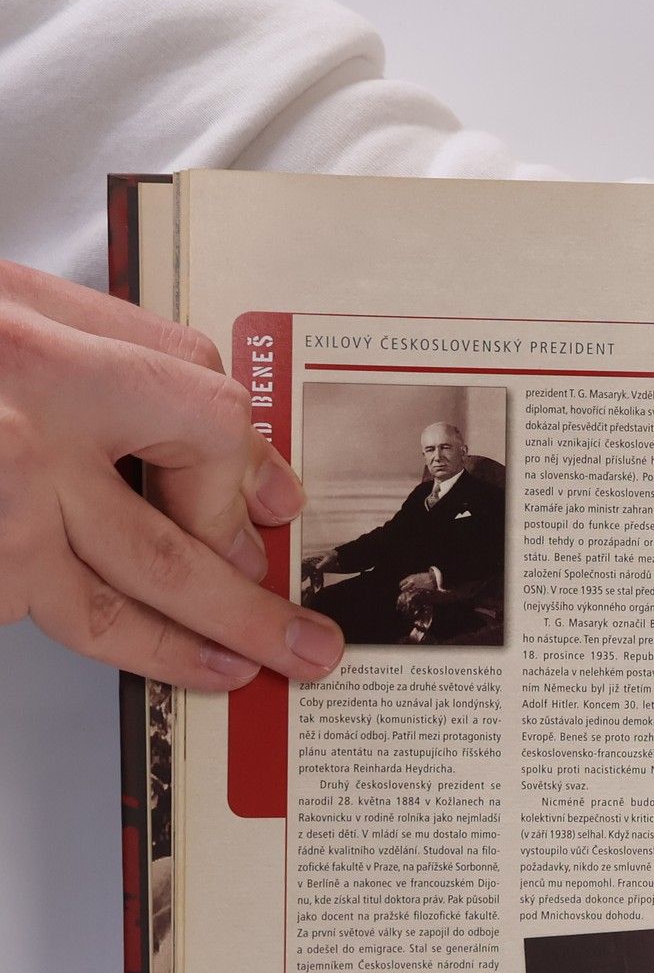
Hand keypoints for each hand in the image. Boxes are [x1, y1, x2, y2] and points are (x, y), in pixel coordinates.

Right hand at [0, 258, 343, 687]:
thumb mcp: (15, 298)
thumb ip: (124, 351)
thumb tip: (229, 436)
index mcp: (46, 357)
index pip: (208, 420)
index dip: (248, 470)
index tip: (275, 507)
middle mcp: (19, 445)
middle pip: (172, 548)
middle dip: (249, 610)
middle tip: (305, 648)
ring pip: (101, 609)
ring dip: (179, 651)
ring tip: (235, 674)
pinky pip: (27, 606)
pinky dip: (80, 624)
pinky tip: (129, 642)